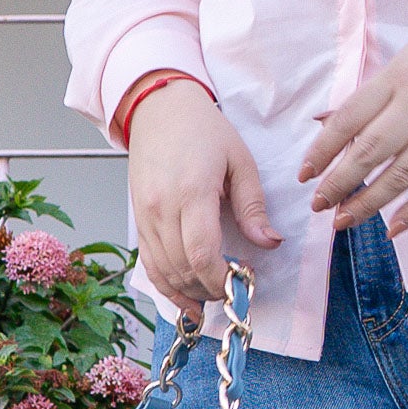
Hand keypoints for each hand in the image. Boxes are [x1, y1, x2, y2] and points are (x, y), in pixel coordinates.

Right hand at [122, 76, 279, 315]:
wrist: (159, 110)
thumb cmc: (203, 130)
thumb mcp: (240, 160)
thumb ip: (253, 206)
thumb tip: (270, 242)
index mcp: (192, 191)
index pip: (202, 253)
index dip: (221, 278)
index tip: (241, 281)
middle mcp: (162, 208)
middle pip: (182, 268)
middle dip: (210, 289)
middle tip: (234, 289)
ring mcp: (145, 216)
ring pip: (163, 272)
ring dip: (189, 292)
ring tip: (214, 295)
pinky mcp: (137, 220)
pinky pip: (149, 263)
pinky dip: (166, 285)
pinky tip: (185, 298)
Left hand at [298, 22, 407, 237]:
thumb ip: (373, 93)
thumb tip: (327, 123)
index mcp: (402, 76)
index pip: (350, 118)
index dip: (323, 149)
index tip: (305, 174)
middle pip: (371, 151)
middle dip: (339, 183)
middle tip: (318, 205)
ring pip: (403, 175)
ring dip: (369, 202)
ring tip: (343, 220)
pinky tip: (392, 228)